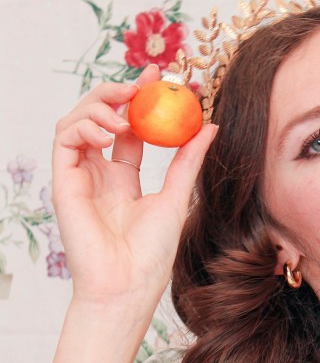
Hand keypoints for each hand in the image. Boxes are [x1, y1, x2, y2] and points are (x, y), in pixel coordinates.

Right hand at [52, 64, 217, 313]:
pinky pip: (65, 138)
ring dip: (101, 104)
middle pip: (101, 118)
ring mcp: (80, 177)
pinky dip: (85, 124)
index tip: (160, 78)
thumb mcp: (177, 197)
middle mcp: (99, 175)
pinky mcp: (64, 182)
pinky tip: (110, 131)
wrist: (128, 284)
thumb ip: (188, 160)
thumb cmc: (150, 255)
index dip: (141, 101)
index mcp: (125, 180)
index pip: (130, 129)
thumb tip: (211, 125)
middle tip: (143, 83)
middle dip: (119, 93)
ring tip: (126, 109)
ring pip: (78, 121)